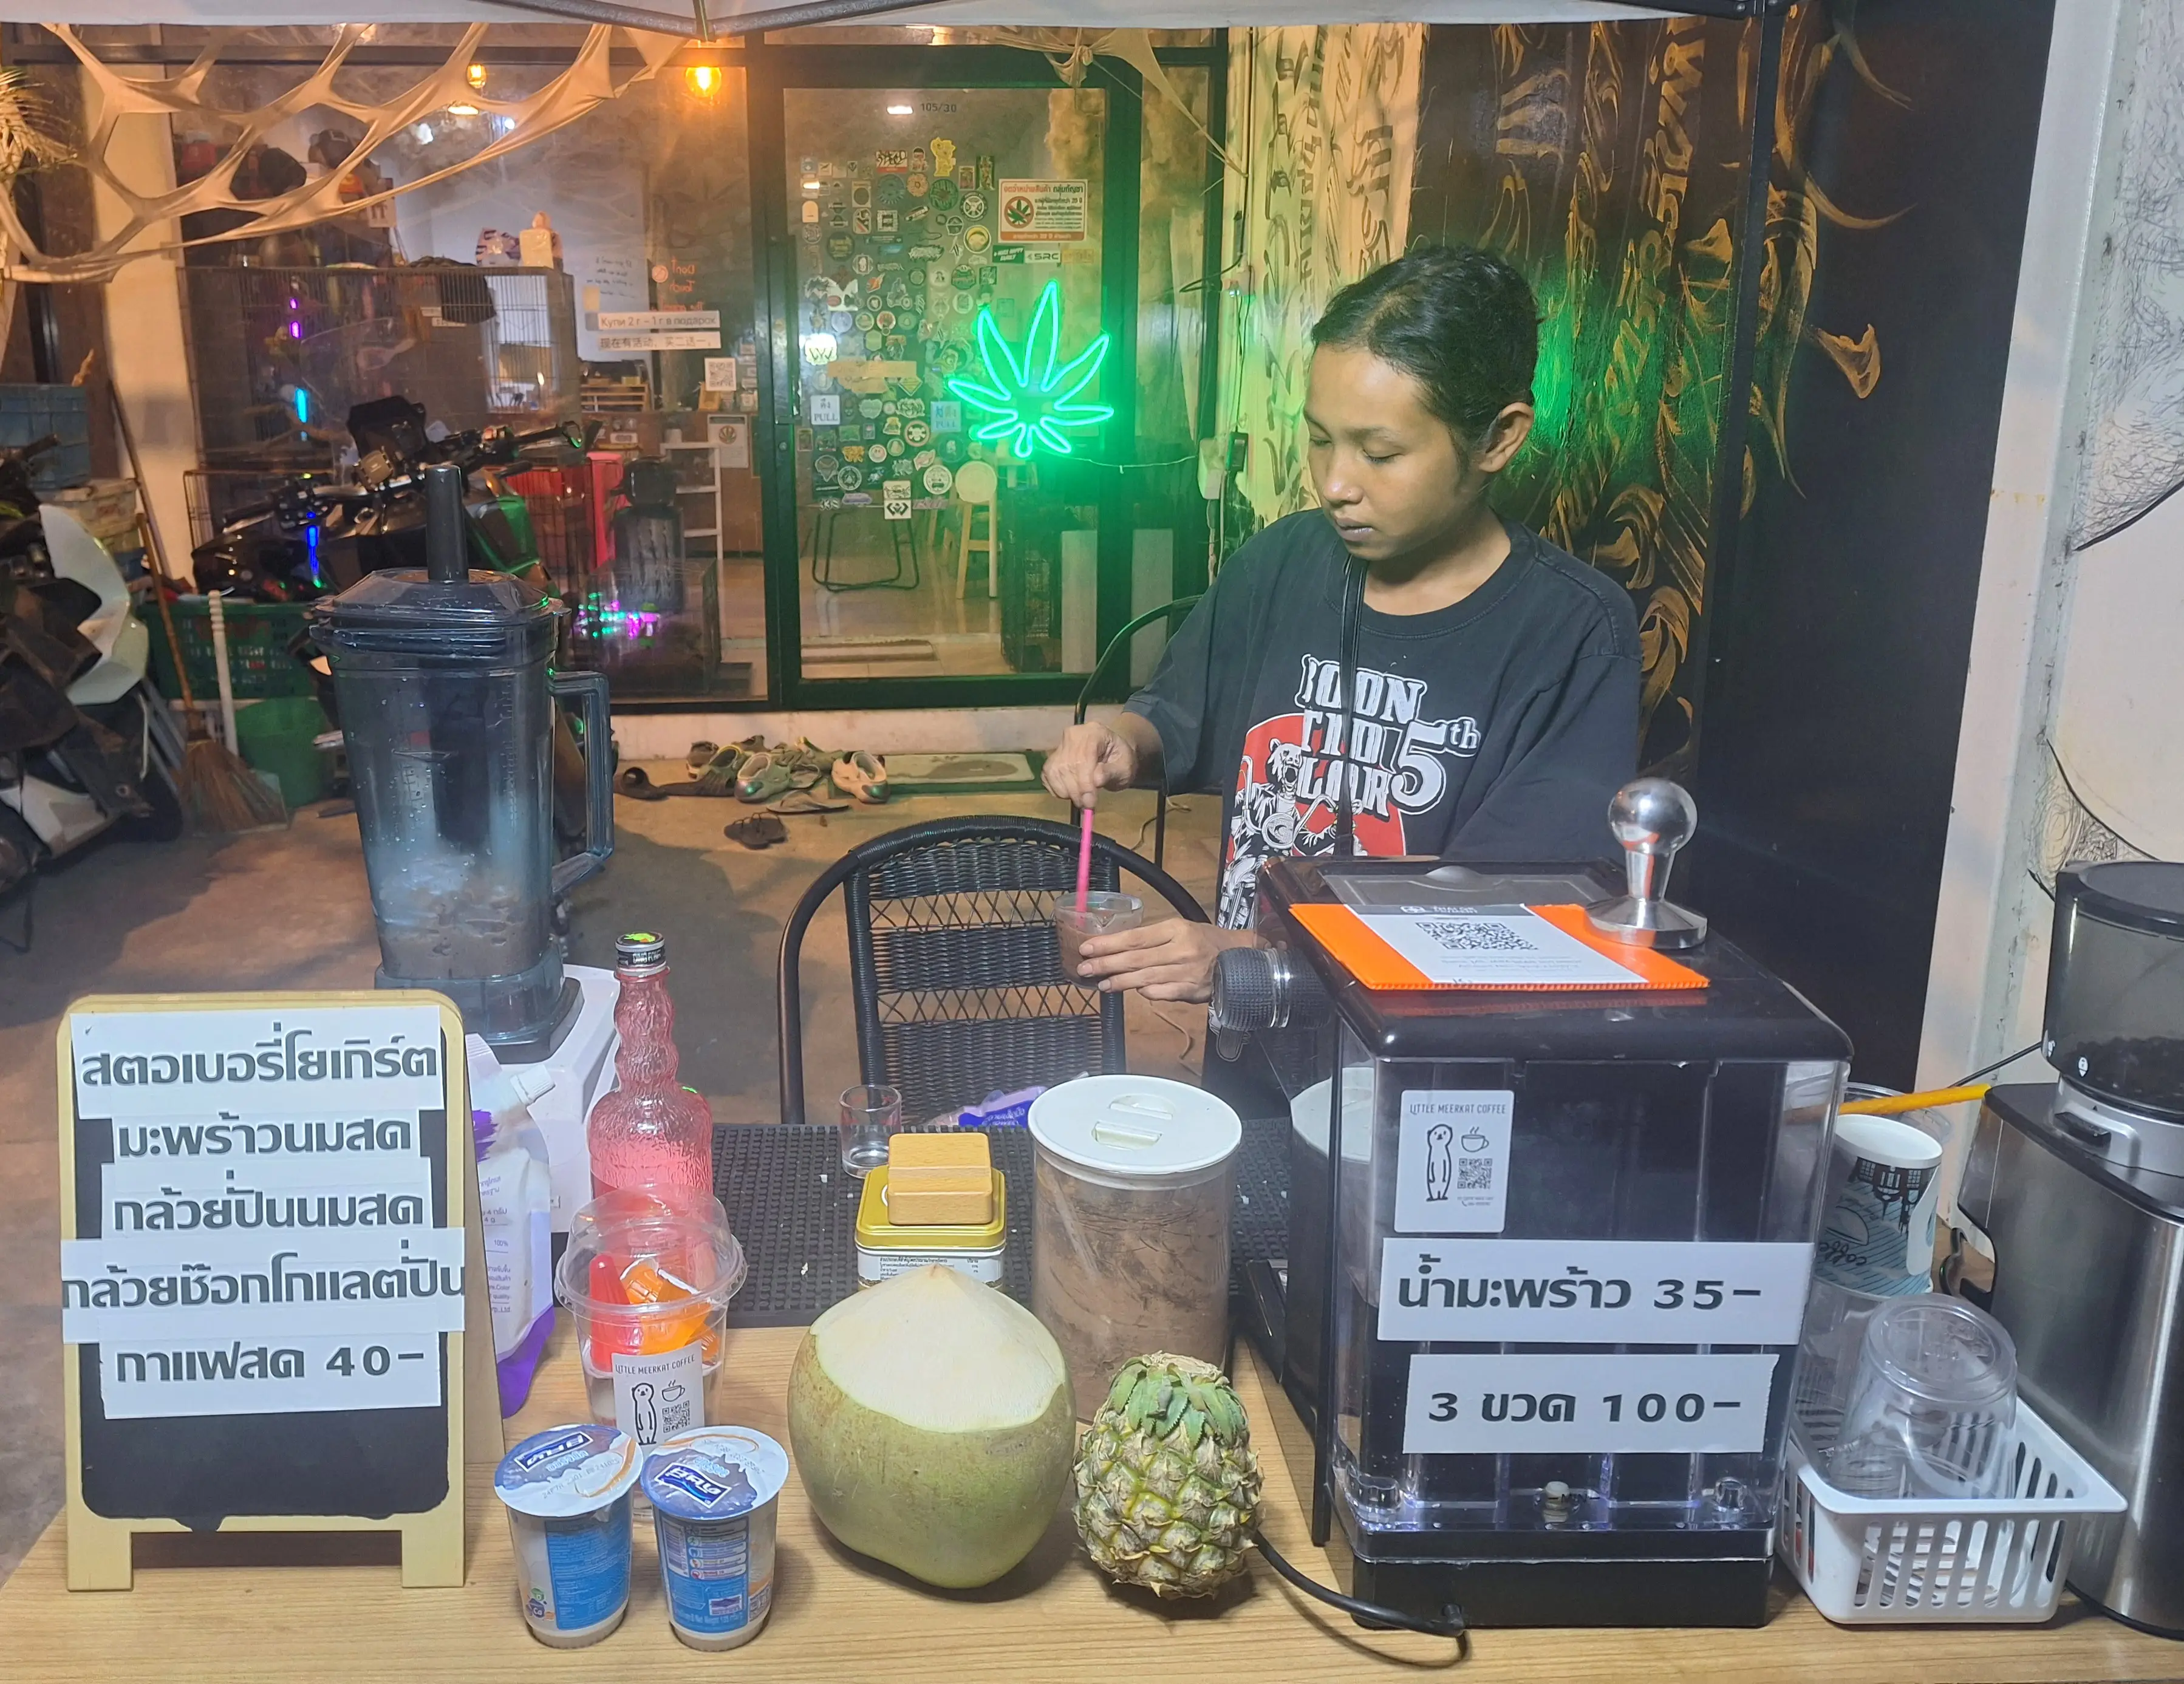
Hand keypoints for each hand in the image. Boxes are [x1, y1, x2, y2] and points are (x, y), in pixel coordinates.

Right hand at [1042, 721, 1136, 808]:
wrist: (1113, 755)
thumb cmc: (1121, 760)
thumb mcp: (1125, 767)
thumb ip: (1111, 773)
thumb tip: (1095, 781)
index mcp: (1094, 732)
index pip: (1083, 757)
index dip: (1085, 782)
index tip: (1090, 802)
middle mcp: (1073, 735)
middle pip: (1067, 766)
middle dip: (1077, 791)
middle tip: (1088, 806)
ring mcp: (1060, 746)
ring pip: (1055, 773)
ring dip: (1068, 793)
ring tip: (1083, 799)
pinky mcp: (1051, 760)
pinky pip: (1048, 778)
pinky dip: (1058, 791)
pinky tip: (1072, 793)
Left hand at [1075, 921, 1260, 1003]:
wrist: (1241, 957)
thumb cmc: (1205, 941)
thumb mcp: (1181, 929)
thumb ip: (1153, 940)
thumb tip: (1120, 950)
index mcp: (1175, 929)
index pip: (1135, 937)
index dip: (1109, 944)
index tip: (1087, 947)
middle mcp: (1180, 949)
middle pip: (1136, 958)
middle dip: (1106, 964)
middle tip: (1084, 968)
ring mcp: (1186, 971)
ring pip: (1146, 978)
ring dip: (1120, 982)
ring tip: (1101, 984)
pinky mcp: (1192, 990)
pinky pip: (1163, 993)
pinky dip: (1147, 993)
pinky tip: (1133, 993)